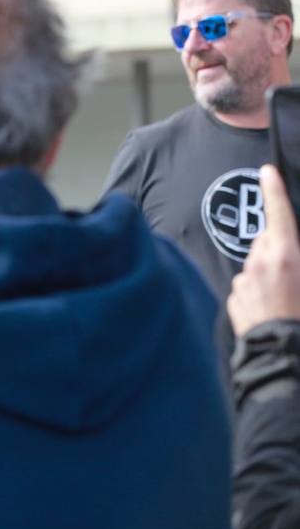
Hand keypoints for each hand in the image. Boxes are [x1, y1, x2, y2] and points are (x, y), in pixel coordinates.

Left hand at [229, 165, 299, 335]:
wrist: (284, 357)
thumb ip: (295, 256)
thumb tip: (291, 249)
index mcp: (286, 256)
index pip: (279, 215)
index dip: (273, 191)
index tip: (268, 171)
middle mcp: (260, 264)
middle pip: (267, 242)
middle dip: (278, 249)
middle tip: (295, 271)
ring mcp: (244, 283)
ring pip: (257, 267)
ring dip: (268, 274)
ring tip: (286, 299)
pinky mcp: (234, 300)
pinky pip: (247, 289)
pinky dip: (258, 293)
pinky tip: (271, 311)